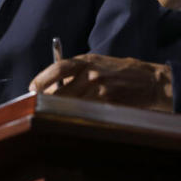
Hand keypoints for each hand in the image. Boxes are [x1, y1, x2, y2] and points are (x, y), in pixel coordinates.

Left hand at [29, 53, 173, 110]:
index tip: (31, 89)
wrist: (150, 81)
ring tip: (54, 116)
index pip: (57, 69)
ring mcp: (99, 89)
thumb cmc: (120, 72)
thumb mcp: (97, 63)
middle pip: (59, 91)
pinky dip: (77, 116)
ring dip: (59, 111)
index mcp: (86, 61)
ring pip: (70, 104)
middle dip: (46, 101)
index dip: (41, 80)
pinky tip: (75, 119)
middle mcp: (91, 73)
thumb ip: (76, 71)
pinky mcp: (108, 103)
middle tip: (38, 109)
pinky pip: (85, 112)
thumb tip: (51, 86)